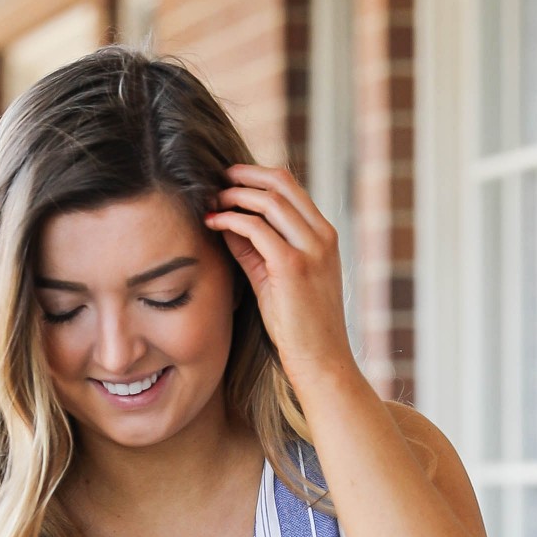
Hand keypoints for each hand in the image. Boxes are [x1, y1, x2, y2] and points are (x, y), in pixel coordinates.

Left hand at [203, 165, 357, 393]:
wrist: (321, 361)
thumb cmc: (300, 327)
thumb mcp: (277, 278)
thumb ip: (256, 248)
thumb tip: (228, 223)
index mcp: (324, 236)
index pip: (290, 188)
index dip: (257, 177)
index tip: (229, 181)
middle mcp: (322, 236)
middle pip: (281, 183)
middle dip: (244, 176)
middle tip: (216, 181)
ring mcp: (311, 249)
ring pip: (269, 200)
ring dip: (234, 196)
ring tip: (212, 202)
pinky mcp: (292, 266)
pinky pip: (256, 228)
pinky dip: (231, 220)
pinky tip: (213, 223)